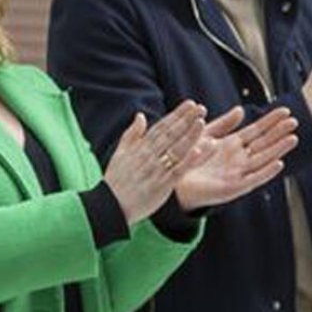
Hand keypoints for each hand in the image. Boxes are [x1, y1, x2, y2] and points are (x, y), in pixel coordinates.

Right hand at [104, 100, 207, 225]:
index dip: (177, 115)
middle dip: (186, 120)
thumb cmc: (116, 181)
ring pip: (176, 149)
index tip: (190, 104)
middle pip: (171, 134)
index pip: (162, 127)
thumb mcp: (120, 154)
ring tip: (202, 122)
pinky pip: (177, 171)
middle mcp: (149, 156)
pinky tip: (200, 151)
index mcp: (141, 148)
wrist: (110, 207)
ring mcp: (156, 170)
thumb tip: (140, 115)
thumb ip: (132, 134)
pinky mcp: (162, 185)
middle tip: (201, 107)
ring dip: (190, 135)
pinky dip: (188, 160)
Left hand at [176, 106, 298, 210]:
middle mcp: (240, 158)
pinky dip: (266, 172)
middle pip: (264, 143)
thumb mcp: (206, 134)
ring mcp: (239, 173)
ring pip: (263, 159)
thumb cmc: (188, 158)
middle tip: (295, 122)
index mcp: (233, 145)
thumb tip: (241, 110)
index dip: (271, 121)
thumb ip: (224, 124)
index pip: (257, 130)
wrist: (173, 178)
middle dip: (279, 133)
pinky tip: (278, 163)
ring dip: (278, 150)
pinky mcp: (234, 187)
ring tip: (293, 138)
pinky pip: (253, 179)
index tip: (286, 111)